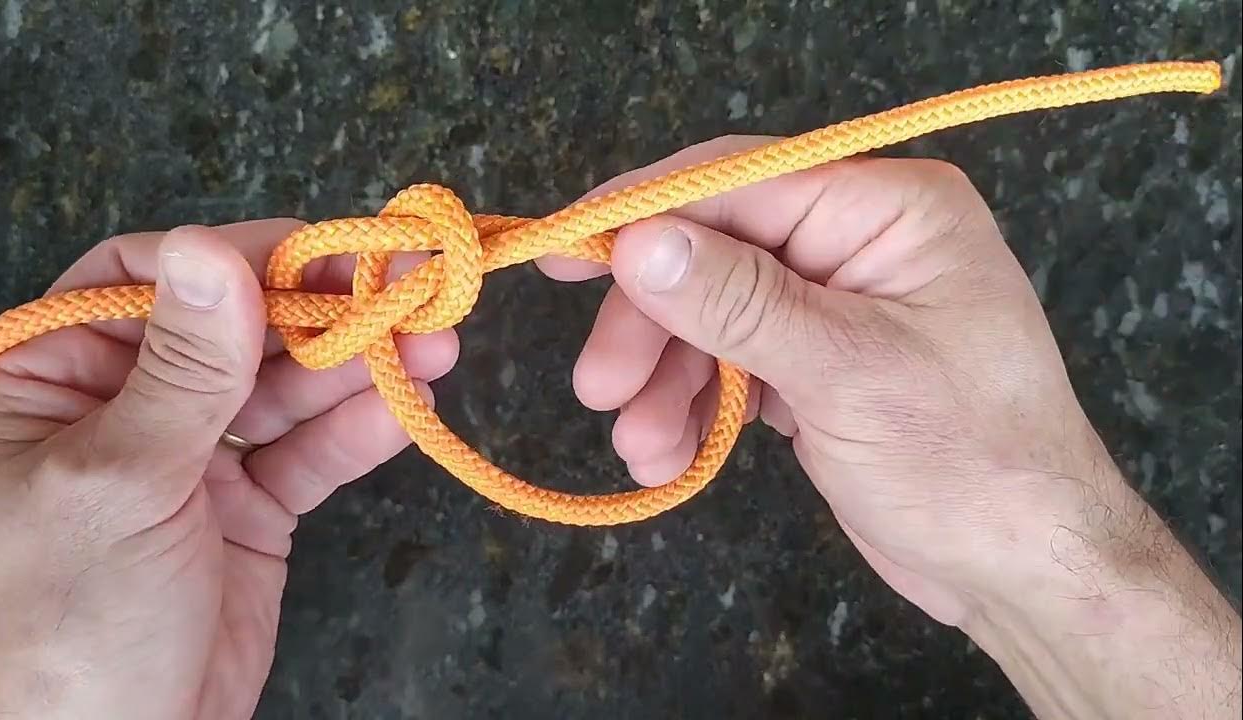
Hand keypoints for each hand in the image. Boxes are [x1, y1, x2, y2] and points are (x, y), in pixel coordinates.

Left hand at [0, 222, 457, 718]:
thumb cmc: (61, 627)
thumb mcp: (117, 481)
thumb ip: (181, 368)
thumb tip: (211, 249)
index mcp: (47, 383)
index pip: (145, 283)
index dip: (236, 261)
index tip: (321, 252)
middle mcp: (120, 409)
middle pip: (232, 330)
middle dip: (319, 312)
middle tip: (404, 290)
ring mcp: (190, 462)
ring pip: (283, 389)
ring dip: (357, 366)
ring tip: (433, 342)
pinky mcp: (248, 512)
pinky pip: (308, 456)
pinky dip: (356, 433)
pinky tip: (405, 408)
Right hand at [540, 136, 1240, 716]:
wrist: (1022, 570)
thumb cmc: (966, 460)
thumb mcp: (847, 372)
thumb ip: (739, 302)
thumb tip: (640, 241)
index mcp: (888, 208)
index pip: (740, 182)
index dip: (645, 213)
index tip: (564, 252)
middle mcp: (858, 242)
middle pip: (715, 254)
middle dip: (654, 325)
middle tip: (598, 388)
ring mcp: (834, 306)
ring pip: (713, 318)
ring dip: (667, 381)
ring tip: (641, 449)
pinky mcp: (817, 365)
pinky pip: (733, 366)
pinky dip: (696, 408)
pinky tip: (670, 457)